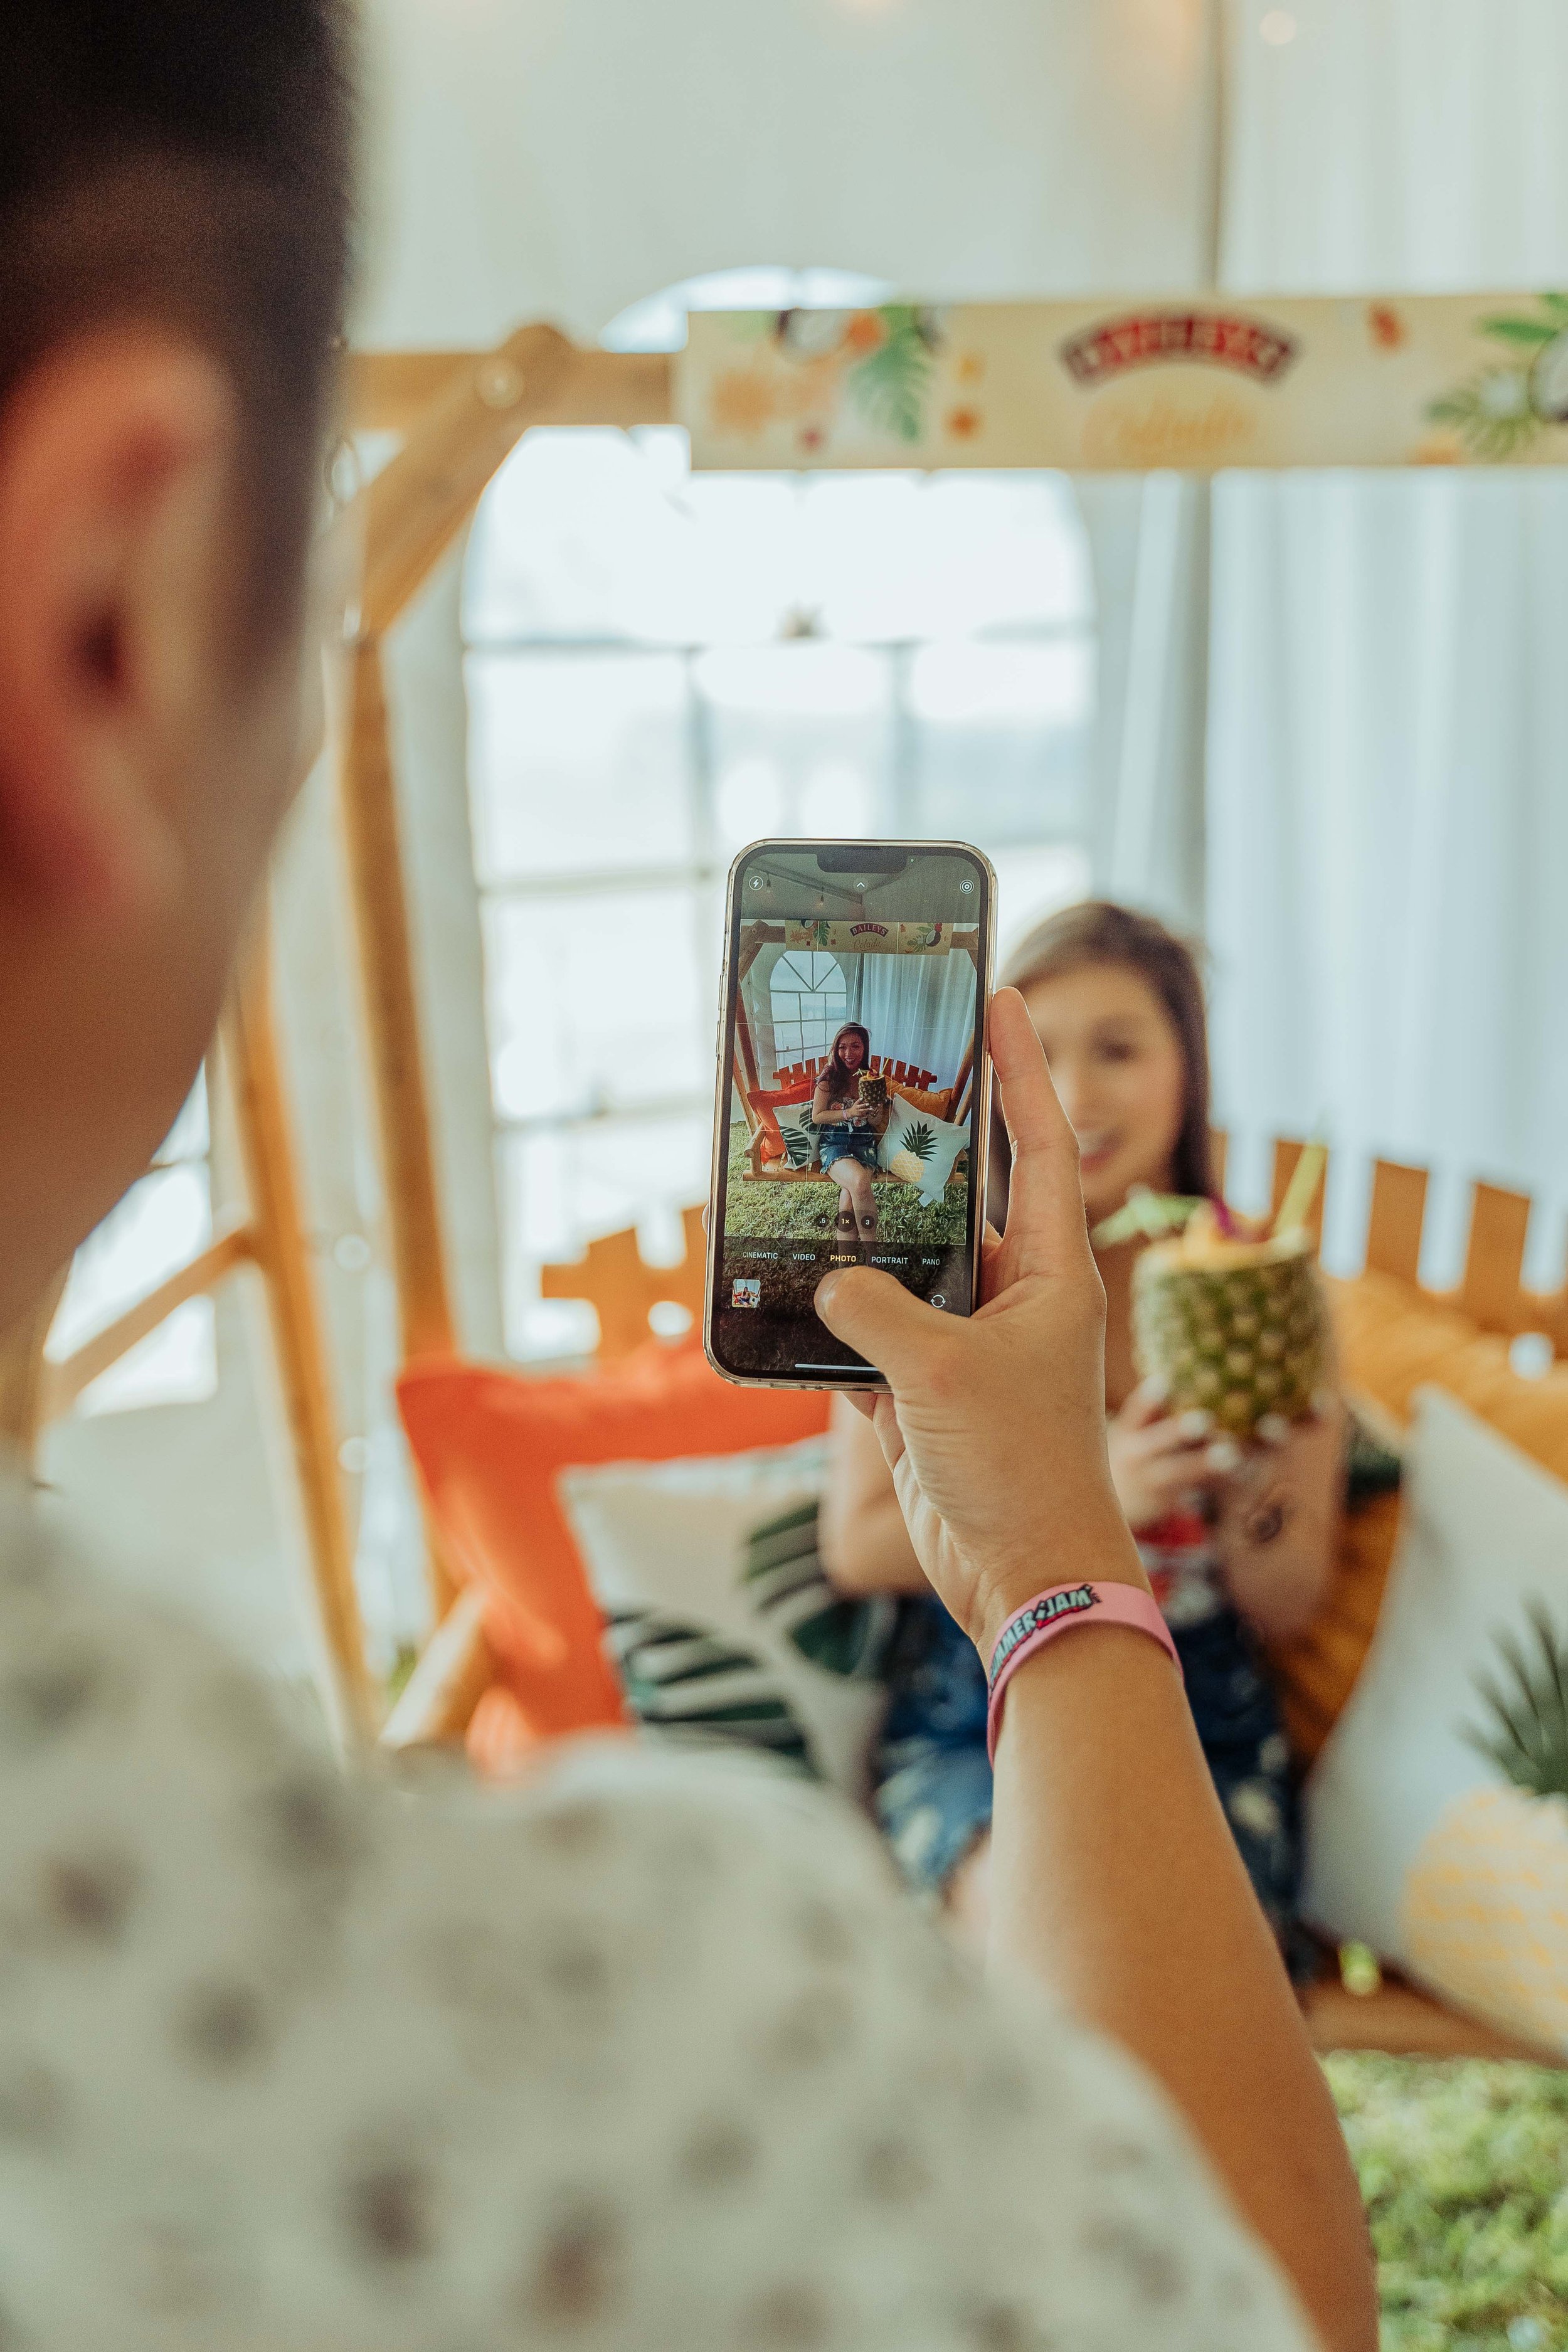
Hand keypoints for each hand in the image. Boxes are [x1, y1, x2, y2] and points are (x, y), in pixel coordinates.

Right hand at [814, 989, 1145, 1660]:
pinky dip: (831, 1328)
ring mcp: (969, 1347)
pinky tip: (785, 1302)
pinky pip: (870, 1339)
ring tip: (808, 1188)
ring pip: (905, 1271)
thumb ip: (877, 1312)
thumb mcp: (940, 1373)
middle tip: (875, 1082)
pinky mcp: (927, 1395)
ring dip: (858, 1247)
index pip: (1043, 1148)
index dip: (1022, 1071)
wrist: (1023, 1578)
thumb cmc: (1018, 1469)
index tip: (1004, 998)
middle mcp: (1017, 1300)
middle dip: (917, 1153)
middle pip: (963, 1202)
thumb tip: (831, 1285)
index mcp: (1053, 1276)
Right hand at [1107, 1380, 1239, 1534]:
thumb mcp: (1128, 1430)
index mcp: (1127, 1432)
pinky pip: (1196, 1491)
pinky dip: (1219, 1483)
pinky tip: (1245, 1473)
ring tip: (1232, 1455)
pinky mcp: (1169, 1501)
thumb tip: (1180, 1371)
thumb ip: (1151, 1410)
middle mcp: (1136, 1456)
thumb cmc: (1131, 1449)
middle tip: (1204, 1420)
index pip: (1135, 1412)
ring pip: (1181, 1472)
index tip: (1163, 1382)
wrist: (1111, 1500)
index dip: (1148, 1399)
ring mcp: (1151, 1481)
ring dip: (1206, 1463)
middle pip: (1158, 1443)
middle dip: (1179, 1431)